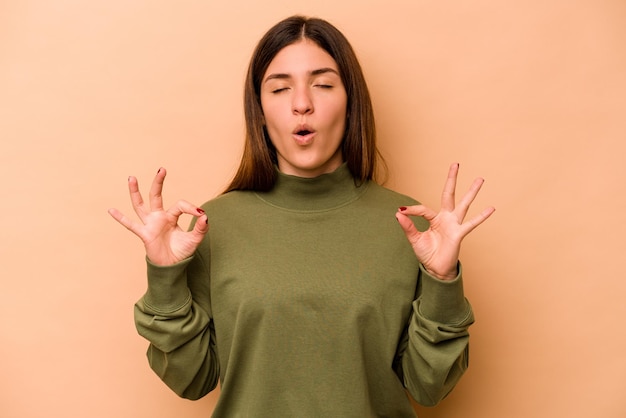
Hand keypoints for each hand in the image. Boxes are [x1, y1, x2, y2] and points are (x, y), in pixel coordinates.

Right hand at [108, 168, 208, 265]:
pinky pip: (131, 225)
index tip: (200, 214)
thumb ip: (201, 228)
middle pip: (156, 196)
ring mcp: (150, 224)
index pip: (180, 205)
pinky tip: (111, 210)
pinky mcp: (145, 234)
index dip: (191, 208)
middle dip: (158, 183)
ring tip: (132, 178)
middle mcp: (159, 217)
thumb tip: (205, 215)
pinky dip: (121, 218)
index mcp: (171, 216)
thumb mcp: (195, 239)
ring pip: (140, 205)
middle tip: (162, 169)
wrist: (173, 266)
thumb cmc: (182, 251)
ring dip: (136, 192)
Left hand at [395, 163, 494, 279]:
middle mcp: (446, 218)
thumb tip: (398, 212)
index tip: (401, 211)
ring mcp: (454, 225)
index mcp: (434, 219)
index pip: (423, 209)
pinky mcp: (459, 234)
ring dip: (472, 192)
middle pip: (448, 194)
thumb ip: (408, 226)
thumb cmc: (427, 254)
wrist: (435, 269)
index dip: (412, 210)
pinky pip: (471, 224)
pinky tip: (491, 208)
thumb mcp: (414, 239)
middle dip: (452, 179)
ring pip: (463, 204)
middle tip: (456, 164)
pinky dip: (481, 217)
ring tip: (480, 179)